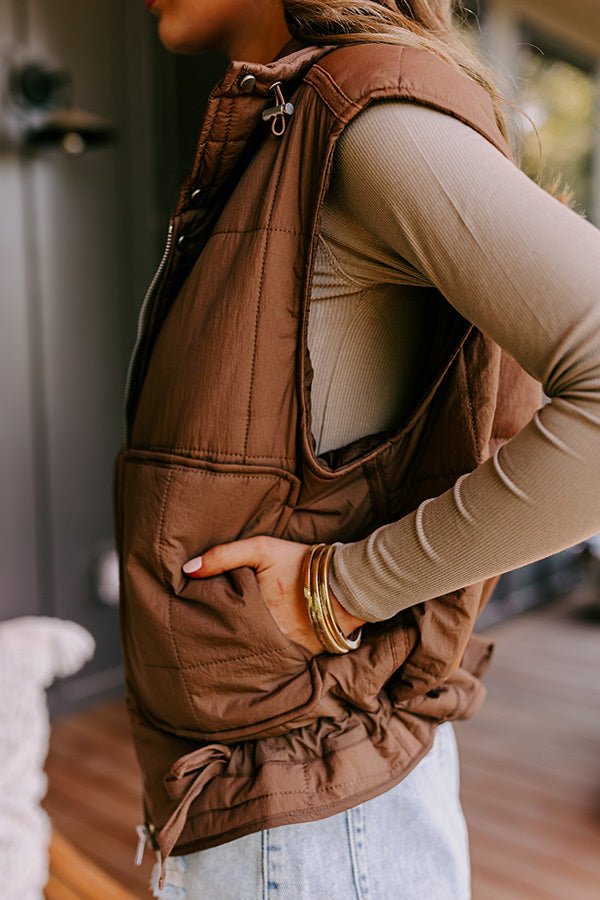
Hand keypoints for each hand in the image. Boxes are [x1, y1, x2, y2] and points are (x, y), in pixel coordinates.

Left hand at [182, 536, 364, 654]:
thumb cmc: (302, 562)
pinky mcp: (303, 656)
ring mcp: (287, 650)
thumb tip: (187, 571)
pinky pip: (279, 661)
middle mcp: (268, 637)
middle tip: (206, 642)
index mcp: (254, 613)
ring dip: (246, 651)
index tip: (197, 621)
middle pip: (237, 642)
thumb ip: (223, 556)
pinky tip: (260, 652)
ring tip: (231, 648)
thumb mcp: (262, 549)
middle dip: (226, 640)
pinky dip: (270, 657)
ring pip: (256, 655)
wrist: (349, 582)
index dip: (210, 621)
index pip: (222, 623)